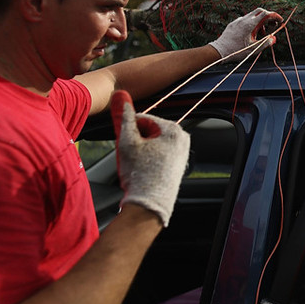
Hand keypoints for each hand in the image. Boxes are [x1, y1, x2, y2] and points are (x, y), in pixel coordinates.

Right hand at [111, 91, 190, 226]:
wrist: (149, 206)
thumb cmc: (139, 175)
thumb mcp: (126, 142)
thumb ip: (123, 118)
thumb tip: (121, 97)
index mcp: (173, 129)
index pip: (144, 119)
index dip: (129, 130)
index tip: (122, 141)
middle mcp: (183, 139)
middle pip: (150, 131)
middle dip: (136, 141)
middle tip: (129, 156)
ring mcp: (183, 153)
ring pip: (153, 143)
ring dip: (141, 150)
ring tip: (136, 165)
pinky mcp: (179, 165)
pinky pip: (159, 155)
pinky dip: (149, 159)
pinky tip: (143, 171)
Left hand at [208, 8, 282, 61]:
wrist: (219, 50)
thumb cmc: (236, 51)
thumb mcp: (253, 49)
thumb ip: (265, 43)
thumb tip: (273, 38)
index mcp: (250, 24)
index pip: (266, 14)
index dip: (275, 16)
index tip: (280, 20)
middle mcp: (244, 19)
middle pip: (260, 11)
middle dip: (268, 16)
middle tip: (273, 25)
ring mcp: (238, 20)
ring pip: (252, 16)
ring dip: (260, 22)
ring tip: (262, 34)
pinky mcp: (233, 24)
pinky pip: (245, 20)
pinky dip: (252, 24)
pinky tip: (251, 34)